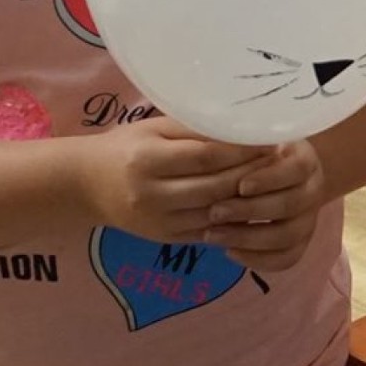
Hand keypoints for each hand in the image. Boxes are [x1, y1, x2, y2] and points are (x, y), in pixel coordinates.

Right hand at [79, 117, 272, 242]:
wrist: (86, 185)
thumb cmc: (126, 146)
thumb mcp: (153, 128)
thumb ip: (194, 129)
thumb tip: (241, 127)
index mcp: (147, 160)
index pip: (206, 157)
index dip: (241, 151)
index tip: (269, 141)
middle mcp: (152, 194)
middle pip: (215, 186)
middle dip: (251, 174)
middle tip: (279, 162)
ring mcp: (159, 221)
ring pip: (216, 212)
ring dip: (248, 200)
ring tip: (273, 183)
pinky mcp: (165, 238)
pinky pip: (208, 231)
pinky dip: (234, 219)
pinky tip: (253, 206)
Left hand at [201, 140, 324, 273]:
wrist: (283, 173)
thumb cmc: (258, 152)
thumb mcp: (253, 140)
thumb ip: (239, 143)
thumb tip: (213, 145)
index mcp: (305, 159)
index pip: (294, 169)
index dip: (269, 179)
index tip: (240, 186)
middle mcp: (313, 190)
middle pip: (289, 205)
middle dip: (248, 211)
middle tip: (214, 212)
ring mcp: (309, 219)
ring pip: (287, 236)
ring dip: (247, 238)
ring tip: (212, 235)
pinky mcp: (302, 243)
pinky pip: (286, 259)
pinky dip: (257, 259)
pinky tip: (229, 252)